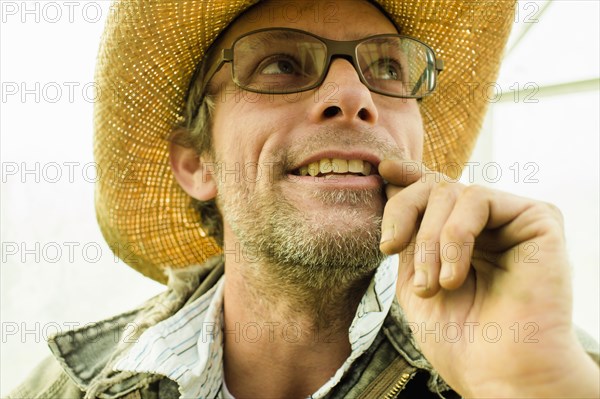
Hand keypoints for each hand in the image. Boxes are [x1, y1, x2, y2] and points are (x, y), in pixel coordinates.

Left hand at [379, 159, 598, 397]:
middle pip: (434, 185)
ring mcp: (512, 220)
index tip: (382, 170)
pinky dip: (455, 235)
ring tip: (435, 285)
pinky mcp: (537, 219)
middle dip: (404, 215)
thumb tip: (391, 184)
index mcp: (462, 237)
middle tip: (391, 252)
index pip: (433, 192)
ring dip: (430, 240)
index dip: (407, 177)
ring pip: (452, 192)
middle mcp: (488, 225)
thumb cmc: (460, 338)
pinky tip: (455, 275)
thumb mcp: (415, 280)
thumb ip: (408, 234)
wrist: (498, 373)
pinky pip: (479, 199)